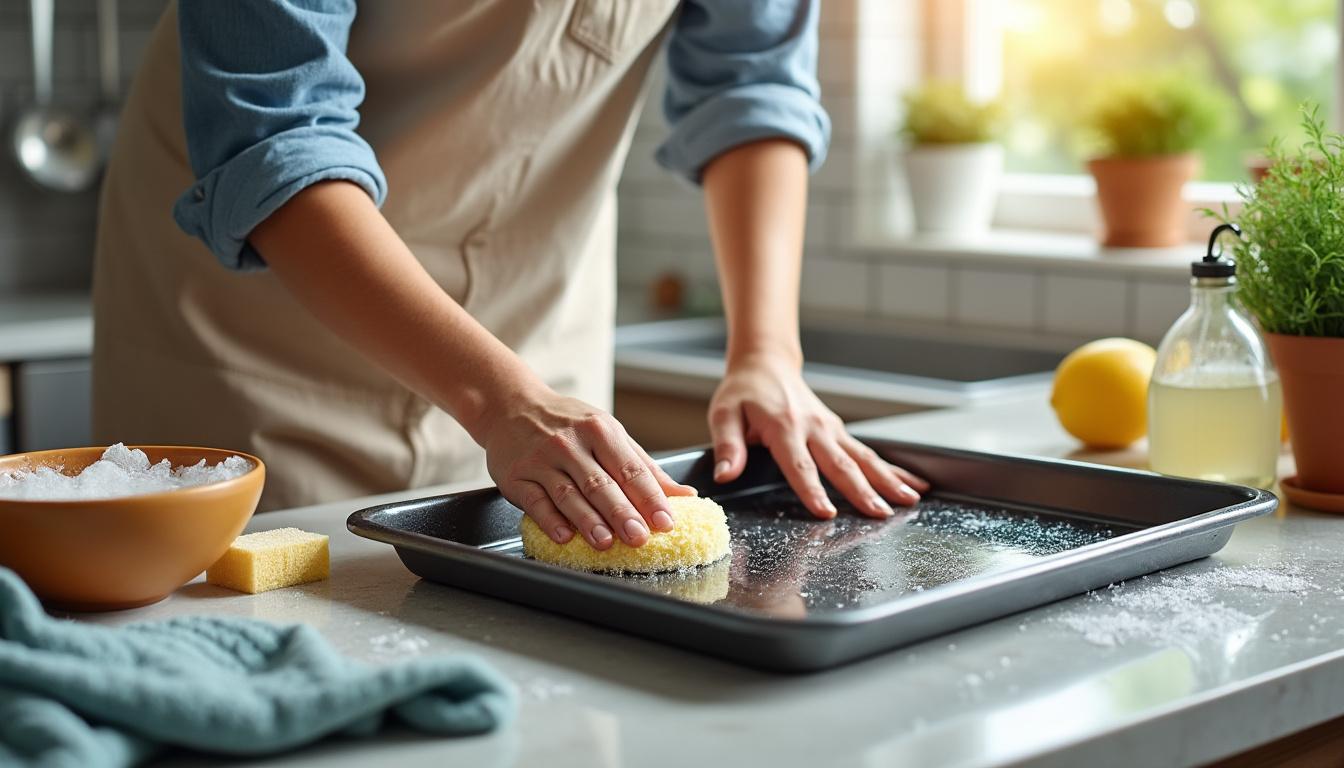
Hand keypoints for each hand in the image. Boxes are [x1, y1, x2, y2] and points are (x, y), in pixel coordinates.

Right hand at [482, 386, 695, 547]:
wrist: (510, 406)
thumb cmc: (567, 423)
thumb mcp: (608, 432)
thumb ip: (644, 466)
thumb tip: (684, 495)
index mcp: (600, 430)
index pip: (630, 468)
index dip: (650, 497)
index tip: (665, 521)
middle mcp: (570, 444)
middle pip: (600, 484)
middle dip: (622, 513)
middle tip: (639, 537)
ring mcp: (541, 460)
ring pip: (568, 494)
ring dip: (588, 521)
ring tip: (606, 542)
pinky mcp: (516, 477)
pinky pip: (535, 502)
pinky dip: (550, 520)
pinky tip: (564, 535)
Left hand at [707, 354, 929, 518]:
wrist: (767, 364)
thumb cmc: (743, 392)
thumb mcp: (724, 414)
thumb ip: (727, 446)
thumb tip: (725, 475)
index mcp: (783, 425)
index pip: (798, 463)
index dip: (811, 489)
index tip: (825, 511)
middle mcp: (813, 427)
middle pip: (840, 463)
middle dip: (862, 490)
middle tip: (879, 513)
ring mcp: (830, 428)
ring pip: (863, 457)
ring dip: (887, 480)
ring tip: (908, 501)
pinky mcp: (839, 431)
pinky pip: (868, 453)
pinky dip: (893, 469)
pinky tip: (913, 484)